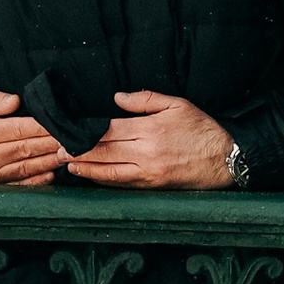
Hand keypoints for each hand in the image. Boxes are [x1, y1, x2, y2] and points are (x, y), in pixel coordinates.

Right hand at [0, 91, 68, 186]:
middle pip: (26, 148)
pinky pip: (22, 184)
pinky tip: (52, 172)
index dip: (41, 127)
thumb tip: (15, 100)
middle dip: (51, 144)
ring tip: (67, 154)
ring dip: (49, 161)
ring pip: (27, 167)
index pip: (20, 129)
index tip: (59, 124)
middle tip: (71, 140)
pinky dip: (39, 179)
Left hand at [64, 92, 236, 188]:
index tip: (68, 129)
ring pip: (110, 172)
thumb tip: (116, 98)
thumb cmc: (202, 129)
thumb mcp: (177, 104)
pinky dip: (104, 180)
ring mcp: (149, 172)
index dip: (86, 131)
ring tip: (68, 164)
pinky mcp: (153, 185)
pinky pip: (123, 183)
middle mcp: (147, 153)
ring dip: (86, 168)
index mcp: (150, 130)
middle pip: (104, 152)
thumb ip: (145, 99)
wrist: (226, 159)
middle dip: (79, 150)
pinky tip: (92, 176)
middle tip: (57, 149)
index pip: (109, 130)